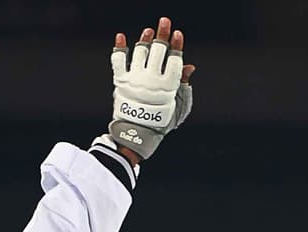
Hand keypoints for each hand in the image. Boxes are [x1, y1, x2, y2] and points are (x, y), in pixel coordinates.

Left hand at [109, 17, 196, 161]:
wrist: (136, 134)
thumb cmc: (161, 122)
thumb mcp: (178, 107)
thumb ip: (183, 85)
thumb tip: (189, 66)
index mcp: (168, 87)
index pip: (174, 60)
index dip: (176, 45)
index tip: (177, 34)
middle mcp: (151, 80)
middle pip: (158, 51)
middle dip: (162, 34)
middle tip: (164, 21)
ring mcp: (135, 79)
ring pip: (141, 52)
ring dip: (145, 39)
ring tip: (148, 31)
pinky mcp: (121, 81)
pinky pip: (118, 60)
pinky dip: (119, 47)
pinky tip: (121, 36)